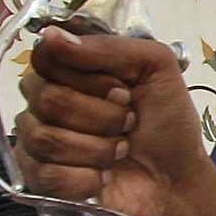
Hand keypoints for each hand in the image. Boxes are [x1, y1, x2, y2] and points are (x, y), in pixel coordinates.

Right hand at [13, 26, 215, 215]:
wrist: (176, 179)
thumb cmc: (167, 122)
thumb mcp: (155, 67)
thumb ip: (108, 47)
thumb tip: (53, 35)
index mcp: (69, 69)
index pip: (46, 57)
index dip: (85, 76)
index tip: (121, 89)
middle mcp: (46, 101)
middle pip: (45, 99)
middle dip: (100, 116)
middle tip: (128, 121)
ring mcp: (39, 140)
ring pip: (44, 139)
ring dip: (96, 149)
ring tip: (120, 150)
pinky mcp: (40, 179)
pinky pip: (44, 174)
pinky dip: (85, 179)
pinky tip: (103, 176)